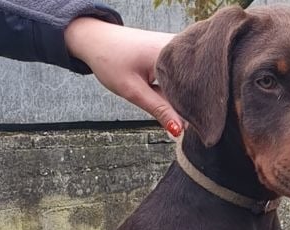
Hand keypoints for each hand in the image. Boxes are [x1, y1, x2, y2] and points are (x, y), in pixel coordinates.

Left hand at [65, 17, 182, 136]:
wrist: (97, 39)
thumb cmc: (110, 61)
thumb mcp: (133, 91)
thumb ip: (159, 110)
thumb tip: (179, 131)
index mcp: (171, 53)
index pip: (192, 88)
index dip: (189, 110)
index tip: (184, 127)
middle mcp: (179, 45)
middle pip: (192, 84)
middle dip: (183, 103)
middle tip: (168, 115)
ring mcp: (177, 46)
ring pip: (186, 80)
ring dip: (177, 94)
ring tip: (155, 94)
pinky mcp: (173, 50)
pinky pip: (180, 73)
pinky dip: (173, 86)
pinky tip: (158, 87)